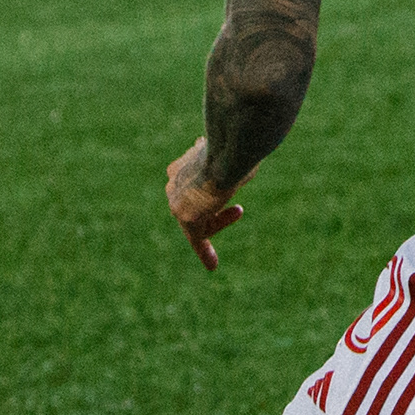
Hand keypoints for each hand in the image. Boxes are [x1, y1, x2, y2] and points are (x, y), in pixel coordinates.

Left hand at [166, 143, 247, 270]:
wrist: (229, 151)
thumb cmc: (236, 150)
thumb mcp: (231, 154)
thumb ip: (228, 162)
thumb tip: (240, 154)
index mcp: (181, 165)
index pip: (190, 184)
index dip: (202, 192)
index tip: (207, 199)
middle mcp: (173, 182)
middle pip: (193, 204)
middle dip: (214, 209)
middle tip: (239, 209)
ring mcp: (176, 201)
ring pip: (196, 220)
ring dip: (218, 221)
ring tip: (238, 211)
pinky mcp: (186, 217)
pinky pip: (198, 237)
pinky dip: (204, 252)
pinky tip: (212, 265)